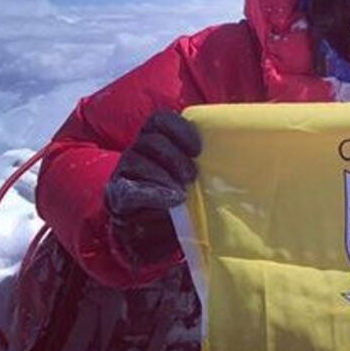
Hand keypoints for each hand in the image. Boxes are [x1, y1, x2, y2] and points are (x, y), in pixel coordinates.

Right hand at [105, 110, 200, 264]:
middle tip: (192, 176)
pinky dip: (153, 194)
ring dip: (163, 176)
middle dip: (174, 157)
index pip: (161, 120)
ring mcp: (125, 171)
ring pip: (137, 160)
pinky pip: (129, 189)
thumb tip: (231, 153)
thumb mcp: (195, 173)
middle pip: (151, 140)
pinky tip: (171, 200)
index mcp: (156, 137)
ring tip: (182, 193)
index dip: (180, 129)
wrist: (152, 231)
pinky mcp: (117, 195)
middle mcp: (138, 149)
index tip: (197, 149)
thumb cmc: (181, 194)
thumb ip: (205, 161)